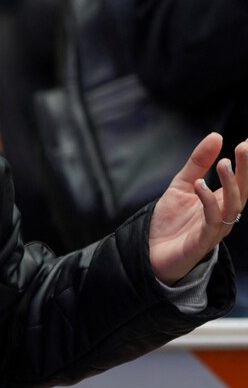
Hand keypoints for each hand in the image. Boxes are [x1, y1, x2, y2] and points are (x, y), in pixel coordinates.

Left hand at [148, 133, 247, 284]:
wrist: (149, 252)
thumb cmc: (170, 221)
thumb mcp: (182, 185)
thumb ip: (198, 163)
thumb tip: (216, 135)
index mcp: (221, 202)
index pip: (240, 181)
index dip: (246, 164)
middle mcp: (223, 216)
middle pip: (242, 192)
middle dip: (246, 170)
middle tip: (244, 147)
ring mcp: (214, 230)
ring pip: (232, 207)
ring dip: (230, 184)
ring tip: (224, 163)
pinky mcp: (201, 242)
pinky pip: (211, 222)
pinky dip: (208, 202)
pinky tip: (199, 185)